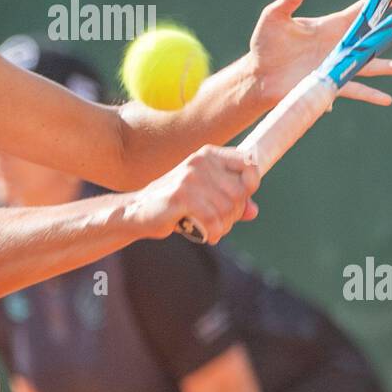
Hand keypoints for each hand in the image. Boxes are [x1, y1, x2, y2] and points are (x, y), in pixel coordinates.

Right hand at [129, 145, 260, 244]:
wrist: (137, 211)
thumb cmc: (174, 204)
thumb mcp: (204, 196)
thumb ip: (230, 200)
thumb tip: (253, 211)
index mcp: (208, 155)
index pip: (248, 162)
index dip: (251, 184)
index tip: (242, 200)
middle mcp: (200, 161)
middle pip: (239, 192)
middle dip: (234, 214)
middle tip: (221, 223)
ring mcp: (190, 177)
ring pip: (227, 208)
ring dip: (224, 226)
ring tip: (212, 230)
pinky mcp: (181, 196)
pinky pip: (213, 219)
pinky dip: (214, 232)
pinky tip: (208, 237)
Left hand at [248, 0, 391, 106]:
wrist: (258, 75)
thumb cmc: (265, 44)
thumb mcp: (275, 17)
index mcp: (330, 25)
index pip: (364, 11)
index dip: (385, 2)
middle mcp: (339, 44)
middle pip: (376, 36)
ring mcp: (337, 65)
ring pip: (370, 64)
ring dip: (390, 65)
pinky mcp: (331, 83)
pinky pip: (355, 89)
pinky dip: (370, 94)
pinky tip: (387, 99)